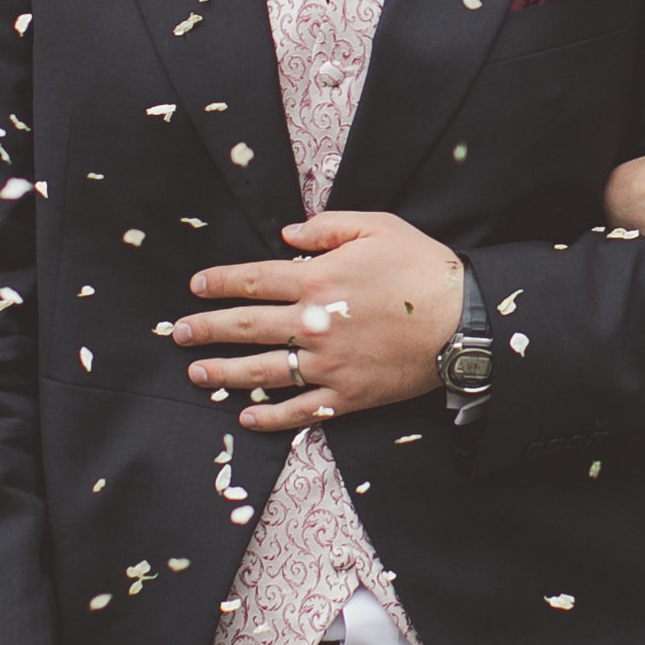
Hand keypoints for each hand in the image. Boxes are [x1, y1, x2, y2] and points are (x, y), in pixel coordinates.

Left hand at [174, 212, 460, 431]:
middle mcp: (312, 324)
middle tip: (180, 333)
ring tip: (198, 373)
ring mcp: (327, 365)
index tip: (197, 287)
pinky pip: (299, 411)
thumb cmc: (422, 269)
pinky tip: (246, 417)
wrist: (464, 321)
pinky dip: (270, 417)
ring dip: (224, 373)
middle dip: (207, 329)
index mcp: (316, 279)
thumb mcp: (378, 226)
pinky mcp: (347, 396)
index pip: (253, 280)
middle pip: (246, 327)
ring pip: (262, 372)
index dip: (220, 283)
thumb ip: (328, 226)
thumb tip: (288, 233)